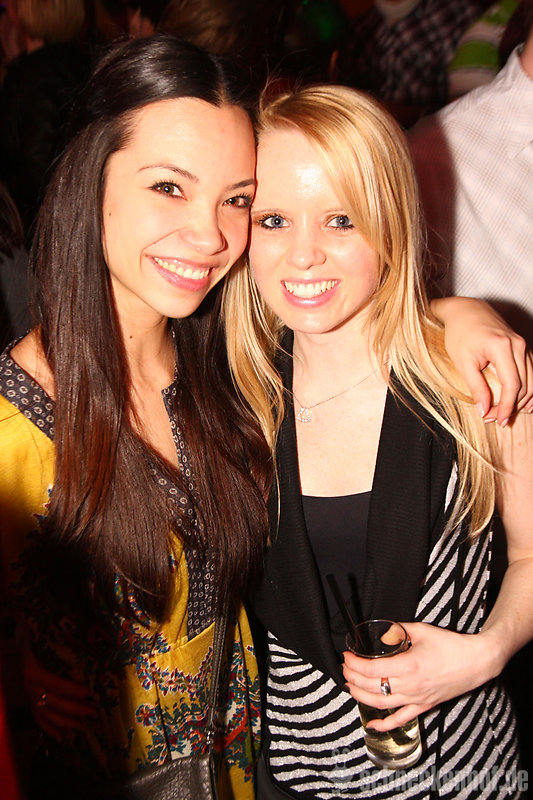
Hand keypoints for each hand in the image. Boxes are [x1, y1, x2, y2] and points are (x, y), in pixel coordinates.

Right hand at [24, 643, 96, 740]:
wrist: (29, 636)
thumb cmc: (45, 635)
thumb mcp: (53, 639)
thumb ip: (68, 648)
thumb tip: (95, 655)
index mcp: (32, 667)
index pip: (52, 682)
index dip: (70, 689)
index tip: (88, 692)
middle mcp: (28, 683)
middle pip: (51, 700)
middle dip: (73, 708)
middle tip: (93, 712)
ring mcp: (28, 693)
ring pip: (45, 712)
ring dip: (64, 721)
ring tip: (82, 726)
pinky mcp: (30, 700)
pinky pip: (38, 718)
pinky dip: (49, 728)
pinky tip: (61, 737)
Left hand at [342, 623, 498, 730]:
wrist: (476, 662)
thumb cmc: (451, 645)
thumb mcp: (421, 630)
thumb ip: (398, 631)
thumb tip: (382, 634)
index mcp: (408, 666)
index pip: (371, 670)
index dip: (354, 664)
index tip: (347, 656)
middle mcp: (410, 686)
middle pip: (371, 687)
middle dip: (352, 677)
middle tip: (345, 668)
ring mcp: (416, 699)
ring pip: (381, 704)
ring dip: (360, 696)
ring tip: (350, 686)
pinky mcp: (423, 706)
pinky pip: (400, 720)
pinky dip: (384, 724)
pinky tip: (371, 724)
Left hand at [431, 297, 532, 424]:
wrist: (465, 310)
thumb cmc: (460, 334)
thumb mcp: (463, 362)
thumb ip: (476, 387)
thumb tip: (484, 411)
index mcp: (502, 347)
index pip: (512, 384)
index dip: (507, 406)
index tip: (497, 421)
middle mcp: (518, 344)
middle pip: (524, 384)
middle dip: (513, 406)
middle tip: (497, 420)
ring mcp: (522, 344)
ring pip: (531, 379)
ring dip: (522, 399)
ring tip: (507, 414)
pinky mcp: (522, 346)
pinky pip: (531, 370)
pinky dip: (528, 387)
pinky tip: (523, 402)